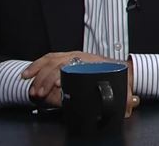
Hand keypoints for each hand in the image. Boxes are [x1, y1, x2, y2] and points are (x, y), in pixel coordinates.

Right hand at [22, 52, 140, 116]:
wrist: (120, 67)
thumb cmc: (118, 76)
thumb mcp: (123, 85)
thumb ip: (127, 98)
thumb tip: (131, 103)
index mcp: (92, 61)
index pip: (72, 64)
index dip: (62, 74)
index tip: (54, 85)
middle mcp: (79, 56)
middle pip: (57, 63)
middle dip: (46, 78)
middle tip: (40, 93)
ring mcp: (71, 56)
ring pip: (50, 60)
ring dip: (38, 73)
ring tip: (32, 87)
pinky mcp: (64, 58)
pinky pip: (47, 59)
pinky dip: (35, 66)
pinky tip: (26, 75)